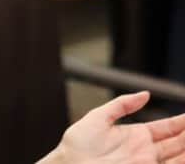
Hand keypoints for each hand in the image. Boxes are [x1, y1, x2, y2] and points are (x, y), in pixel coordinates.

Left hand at [38, 92, 184, 163]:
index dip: (181, 122)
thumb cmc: (77, 144)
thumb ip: (121, 105)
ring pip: (176, 157)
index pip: (166, 128)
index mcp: (135, 135)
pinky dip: (180, 162)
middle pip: (176, 143)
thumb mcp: (98, 117)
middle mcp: (144, 152)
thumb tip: (145, 94)